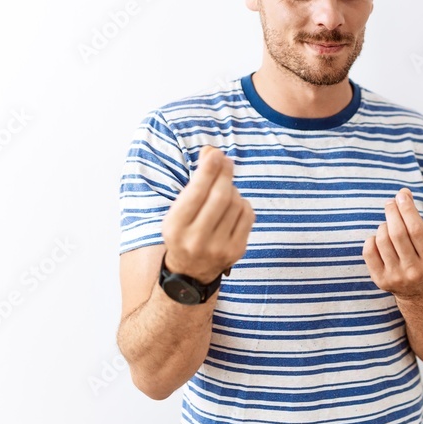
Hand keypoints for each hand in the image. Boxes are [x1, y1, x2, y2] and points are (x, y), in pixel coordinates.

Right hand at [160, 146, 253, 282]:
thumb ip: (194, 183)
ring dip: (232, 189)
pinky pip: (247, 215)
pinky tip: (234, 204)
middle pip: (220, 197)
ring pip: (235, 204)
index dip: (208, 170)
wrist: (191, 271)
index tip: (215, 153)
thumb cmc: (184, 232)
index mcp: (175, 228)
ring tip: (224, 189)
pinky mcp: (237, 251)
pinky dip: (243, 203)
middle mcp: (196, 240)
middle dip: (224, 173)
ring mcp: (219, 248)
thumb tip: (211, 152)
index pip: (196, 193)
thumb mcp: (178, 210)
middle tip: (226, 161)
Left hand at [363, 188, 422, 300]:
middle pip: (398, 234)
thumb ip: (416, 218)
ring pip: (382, 240)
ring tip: (388, 225)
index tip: (401, 195)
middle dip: (392, 213)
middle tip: (390, 203)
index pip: (415, 230)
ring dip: (383, 226)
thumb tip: (403, 193)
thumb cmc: (422, 258)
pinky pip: (369, 252)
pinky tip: (378, 239)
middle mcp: (415, 271)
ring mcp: (396, 277)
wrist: (418, 292)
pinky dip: (372, 239)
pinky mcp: (381, 281)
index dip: (407, 209)